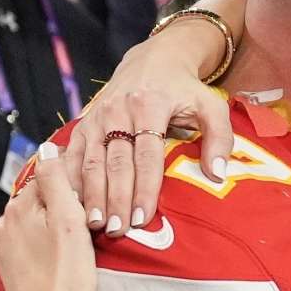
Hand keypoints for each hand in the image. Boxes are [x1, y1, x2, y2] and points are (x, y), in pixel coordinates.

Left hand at [0, 142, 97, 290]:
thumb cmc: (66, 276)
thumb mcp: (68, 220)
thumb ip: (56, 180)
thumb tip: (47, 148)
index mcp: (17, 208)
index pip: (50, 177)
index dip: (77, 185)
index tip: (97, 199)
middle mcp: (4, 225)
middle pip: (43, 201)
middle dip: (66, 206)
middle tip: (94, 225)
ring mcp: (6, 250)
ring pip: (39, 224)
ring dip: (59, 228)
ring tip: (82, 245)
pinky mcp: (13, 270)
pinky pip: (35, 246)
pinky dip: (51, 247)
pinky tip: (65, 260)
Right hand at [69, 29, 233, 236]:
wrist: (154, 60)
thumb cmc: (184, 90)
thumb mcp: (210, 105)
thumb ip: (220, 137)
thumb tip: (217, 174)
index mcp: (151, 106)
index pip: (147, 155)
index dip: (144, 188)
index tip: (142, 218)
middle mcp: (119, 111)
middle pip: (116, 162)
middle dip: (116, 199)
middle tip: (117, 230)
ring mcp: (98, 117)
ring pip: (91, 161)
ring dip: (91, 195)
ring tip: (94, 225)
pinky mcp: (84, 123)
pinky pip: (73, 154)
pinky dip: (70, 180)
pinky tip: (71, 204)